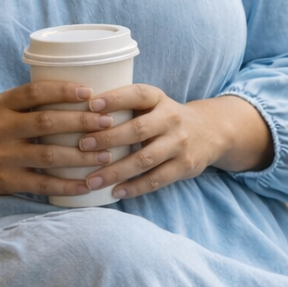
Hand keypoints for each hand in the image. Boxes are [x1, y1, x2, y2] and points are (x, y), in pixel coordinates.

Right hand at [0, 80, 119, 199]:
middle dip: (81, 122)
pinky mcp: (6, 181)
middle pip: (47, 122)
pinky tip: (87, 185)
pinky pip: (43, 185)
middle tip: (108, 123)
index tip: (90, 92)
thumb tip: (85, 96)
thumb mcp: (3, 111)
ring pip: (49, 156)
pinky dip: (67, 186)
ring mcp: (3, 156)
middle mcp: (1, 128)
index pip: (34, 92)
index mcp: (2, 105)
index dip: (63, 91)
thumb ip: (32, 104)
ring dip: (81, 156)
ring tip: (107, 155)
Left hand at [72, 83, 221, 200]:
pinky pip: (156, 179)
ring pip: (145, 159)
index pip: (136, 94)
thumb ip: (125, 106)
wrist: (209, 131)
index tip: (90, 105)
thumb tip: (77, 114)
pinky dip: (134, 187)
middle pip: (138, 129)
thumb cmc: (164, 118)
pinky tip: (115, 192)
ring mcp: (179, 144)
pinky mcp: (184, 166)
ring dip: (116, 171)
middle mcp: (171, 119)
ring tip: (92, 180)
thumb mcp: (151, 103)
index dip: (114, 98)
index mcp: (159, 99)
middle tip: (83, 146)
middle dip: (108, 139)